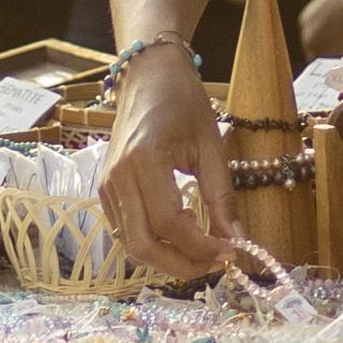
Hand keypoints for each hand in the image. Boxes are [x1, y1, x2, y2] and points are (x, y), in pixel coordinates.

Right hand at [100, 41, 234, 279]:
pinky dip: (154, 243)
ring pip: (132, 245)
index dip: (201, 247)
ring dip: (168, 258)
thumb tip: (238, 241)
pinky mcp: (105, 192)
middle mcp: (117, 178)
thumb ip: (222, 198)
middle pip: (143, 246)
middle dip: (182, 265)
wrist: (148, 77)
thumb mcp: (211, 147)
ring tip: (202, 248)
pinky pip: (126, 232)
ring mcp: (107, 186)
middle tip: (216, 264)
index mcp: (144, 161)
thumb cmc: (183, 104)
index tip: (230, 253)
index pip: (170, 223)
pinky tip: (180, 232)